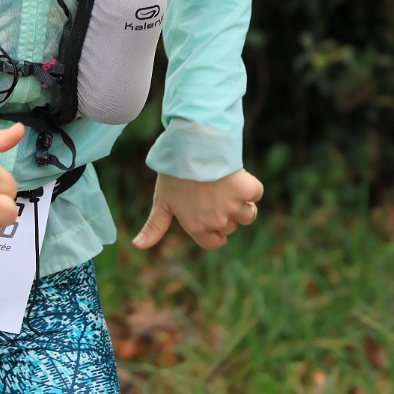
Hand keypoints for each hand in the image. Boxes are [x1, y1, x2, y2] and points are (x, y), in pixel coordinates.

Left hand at [132, 168, 263, 250]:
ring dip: (242, 204)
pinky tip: (238, 176)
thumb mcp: (162, 200)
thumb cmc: (173, 172)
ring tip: (229, 187)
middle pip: (231, 226)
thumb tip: (138, 246)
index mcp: (196, 226)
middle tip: (213, 192)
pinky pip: (255, 194)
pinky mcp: (247, 189)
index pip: (214, 242)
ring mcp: (234, 206)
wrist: (191, 147)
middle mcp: (217, 221)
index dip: (214, 231)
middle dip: (226, 213)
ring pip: (248, 215)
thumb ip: (155, 226)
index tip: (211, 215)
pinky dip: (250, 187)